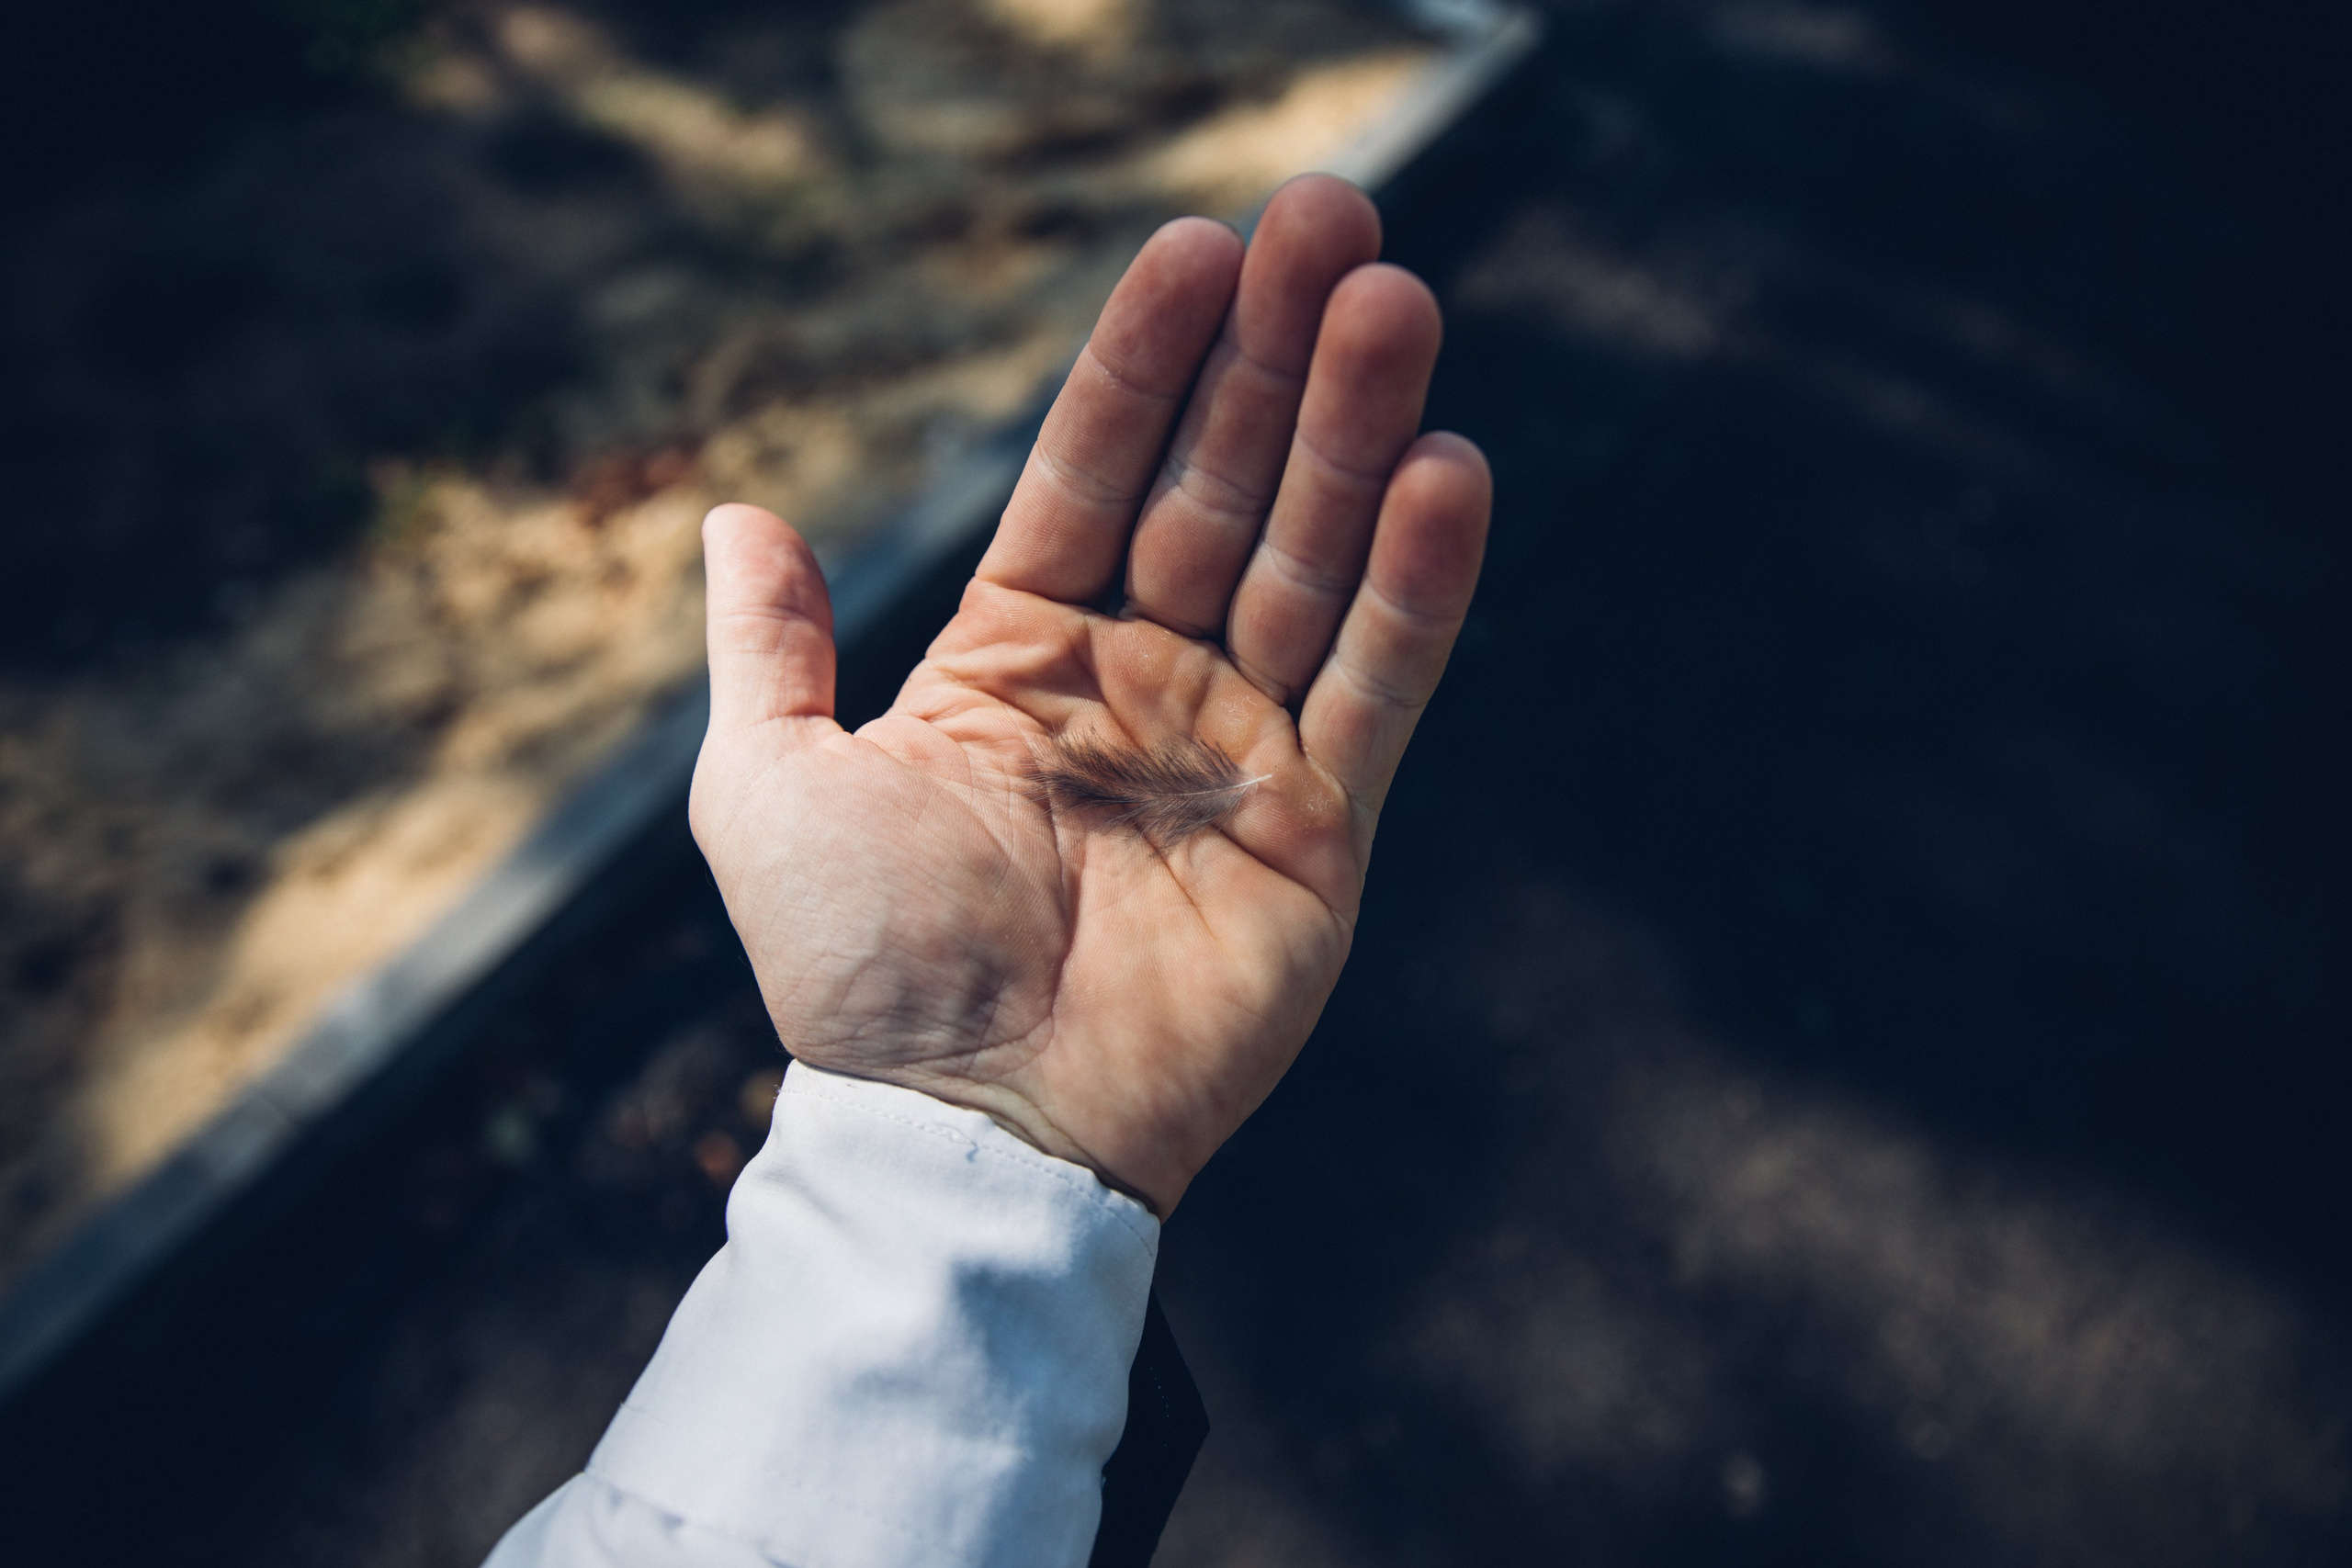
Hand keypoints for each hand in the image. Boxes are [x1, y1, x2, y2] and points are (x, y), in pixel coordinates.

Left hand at [689, 175, 1489, 1214]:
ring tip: (1396, 302)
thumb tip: (736, 514)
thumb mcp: (764, 788)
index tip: (1199, 244)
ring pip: (1312, 565)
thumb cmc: (858, 973)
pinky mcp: (1320, 832)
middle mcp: (1139, 684)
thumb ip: (767, 648)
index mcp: (1019, 655)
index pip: (1097, 469)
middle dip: (1277, 358)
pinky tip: (1445, 476)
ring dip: (1357, 435)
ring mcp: (1237, 752)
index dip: (1147, 360)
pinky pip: (1378, 692)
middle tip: (1335, 217)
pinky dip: (1416, 591)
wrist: (961, 1130)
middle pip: (1224, 490)